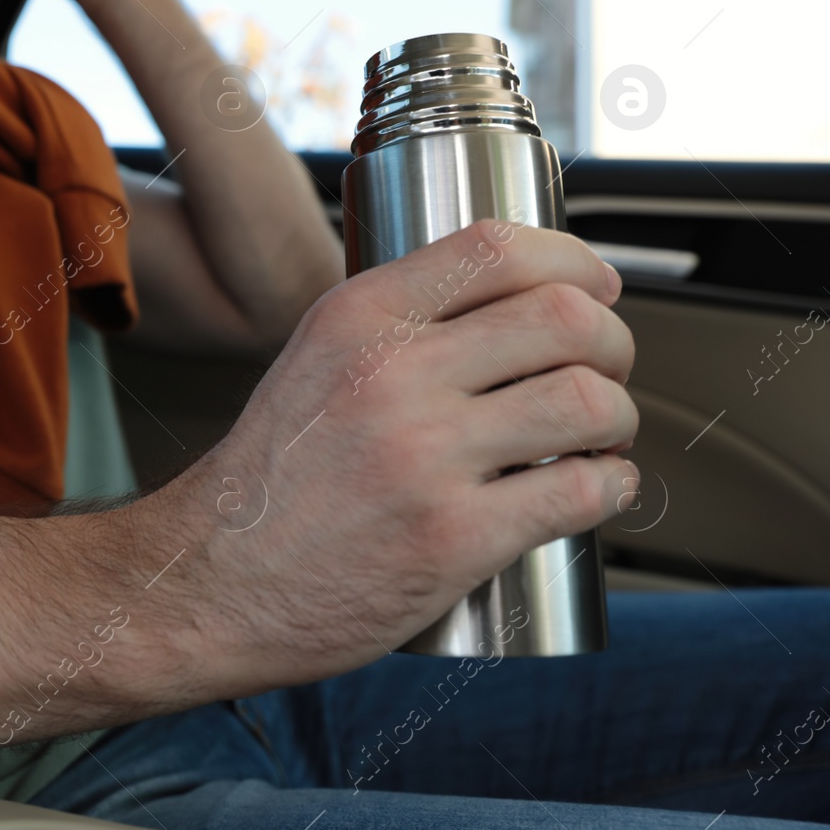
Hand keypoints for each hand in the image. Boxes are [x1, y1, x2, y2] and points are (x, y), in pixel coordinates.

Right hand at [146, 220, 637, 691]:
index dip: (574, 261)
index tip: (595, 288)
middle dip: (614, 340)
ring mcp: (424, 458)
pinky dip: (614, 486)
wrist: (210, 582)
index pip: (497, 248)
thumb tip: (504, 299)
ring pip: (587, 402)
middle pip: (564, 318)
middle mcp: (391, 374)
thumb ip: (394, 324)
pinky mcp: (453, 538)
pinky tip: (598, 488)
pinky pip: (581, 492)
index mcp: (355, 318)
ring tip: (602, 436)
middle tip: (606, 368)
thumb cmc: (268, 482)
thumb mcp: (311, 361)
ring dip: (620, 417)